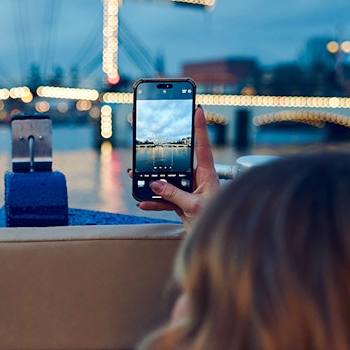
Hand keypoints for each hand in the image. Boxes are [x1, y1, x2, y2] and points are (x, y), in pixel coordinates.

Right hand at [133, 105, 219, 230]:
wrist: (212, 240)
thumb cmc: (214, 220)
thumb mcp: (193, 206)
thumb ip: (173, 194)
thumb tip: (155, 184)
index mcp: (207, 174)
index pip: (203, 145)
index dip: (200, 127)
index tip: (197, 109)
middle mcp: (198, 179)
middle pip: (178, 161)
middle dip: (161, 156)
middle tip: (150, 142)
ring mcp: (189, 190)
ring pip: (167, 180)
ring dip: (151, 182)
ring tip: (136, 177)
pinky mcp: (181, 202)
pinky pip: (164, 198)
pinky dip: (154, 201)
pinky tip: (144, 203)